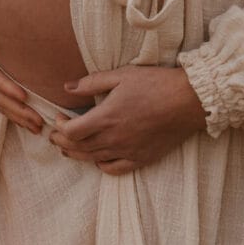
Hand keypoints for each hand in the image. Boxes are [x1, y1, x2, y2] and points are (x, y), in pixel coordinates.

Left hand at [49, 66, 206, 174]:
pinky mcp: (141, 158)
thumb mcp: (121, 75)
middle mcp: (114, 138)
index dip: (59, 127)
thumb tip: (67, 87)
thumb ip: (91, 83)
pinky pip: (114, 169)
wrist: (188, 101)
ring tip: (67, 149)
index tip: (58, 118)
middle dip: (62, 142)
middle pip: (78, 148)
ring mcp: (127, 151)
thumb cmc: (155, 84)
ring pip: (93, 160)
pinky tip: (98, 159)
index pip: (71, 132)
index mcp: (106, 117)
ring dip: (76, 155)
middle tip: (55, 135)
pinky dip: (101, 165)